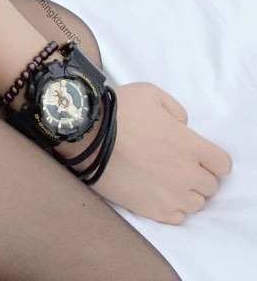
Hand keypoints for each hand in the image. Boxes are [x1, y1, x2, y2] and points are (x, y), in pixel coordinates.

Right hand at [59, 81, 232, 223]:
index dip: (212, 158)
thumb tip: (182, 126)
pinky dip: (172, 206)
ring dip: (187, 192)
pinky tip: (157, 192)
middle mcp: (186, 174)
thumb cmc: (119, 110)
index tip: (197, 153)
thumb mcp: (150, 93)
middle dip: (198, 174)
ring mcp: (171, 195)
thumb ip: (176, 110)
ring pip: (196, 203)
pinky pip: (178, 217)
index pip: (223, 164)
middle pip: (211, 186)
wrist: (87, 135)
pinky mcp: (154, 210)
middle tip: (177, 164)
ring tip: (167, 179)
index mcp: (190, 145)